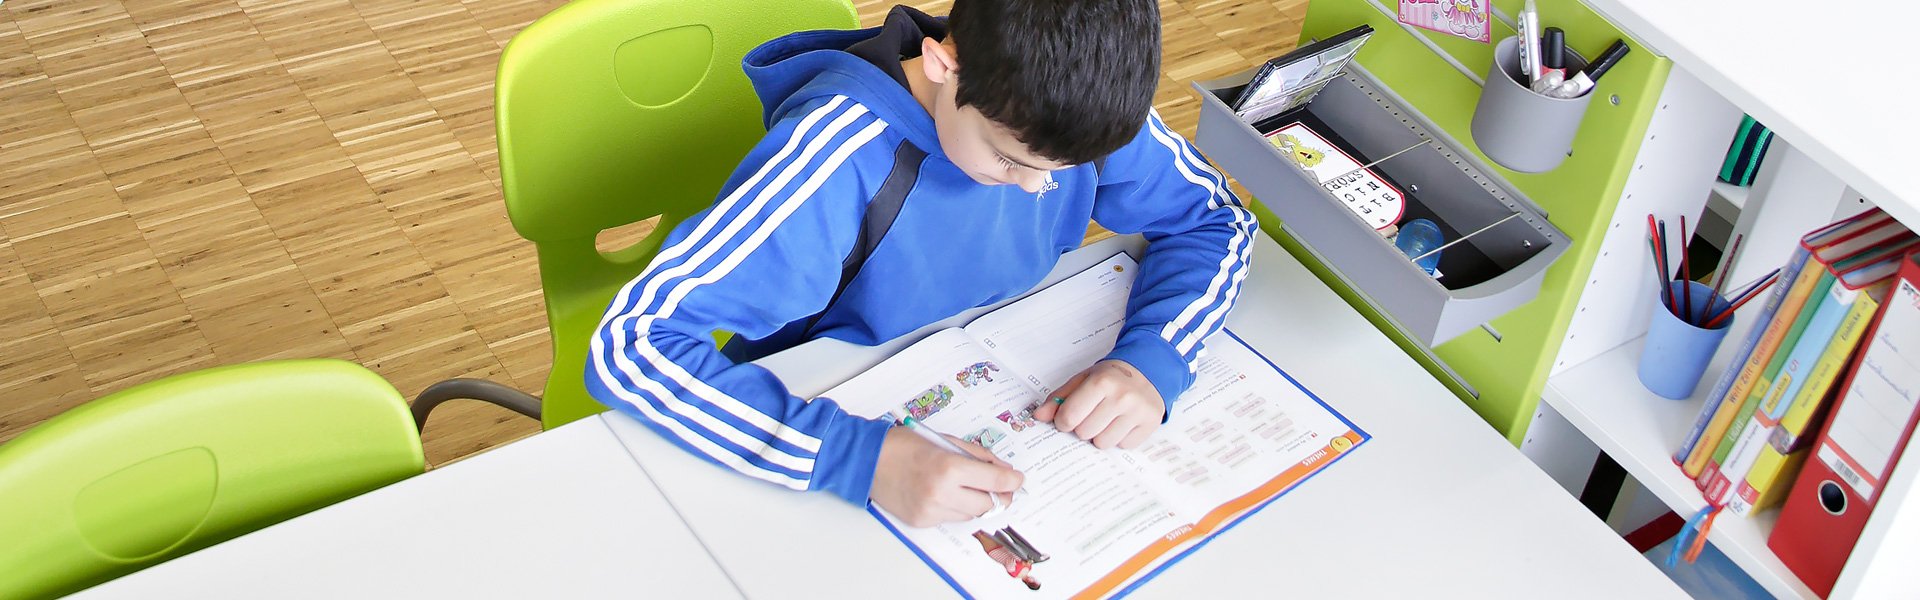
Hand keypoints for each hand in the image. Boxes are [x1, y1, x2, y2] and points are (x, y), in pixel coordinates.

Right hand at [871, 427, 1024, 527]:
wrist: (867, 460)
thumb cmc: (903, 445)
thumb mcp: (945, 441)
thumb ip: (977, 455)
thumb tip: (1002, 469)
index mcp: (949, 468)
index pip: (995, 481)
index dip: (1012, 481)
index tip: (1017, 479)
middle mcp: (941, 494)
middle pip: (988, 505)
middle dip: (998, 496)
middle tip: (999, 486)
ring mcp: (930, 511)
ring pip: (970, 515)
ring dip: (975, 502)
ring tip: (965, 486)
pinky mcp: (921, 521)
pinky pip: (950, 519)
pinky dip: (954, 508)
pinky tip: (943, 493)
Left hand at [1032, 359, 1164, 448]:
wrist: (1148, 369)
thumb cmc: (1111, 376)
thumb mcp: (1082, 379)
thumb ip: (1059, 398)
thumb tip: (1039, 416)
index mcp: (1102, 382)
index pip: (1069, 417)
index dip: (1063, 421)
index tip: (1068, 416)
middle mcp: (1122, 397)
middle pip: (1084, 433)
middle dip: (1083, 427)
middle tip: (1092, 414)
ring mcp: (1138, 412)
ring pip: (1103, 443)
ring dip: (1100, 435)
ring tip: (1107, 418)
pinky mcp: (1150, 424)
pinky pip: (1123, 446)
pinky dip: (1119, 438)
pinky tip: (1122, 422)